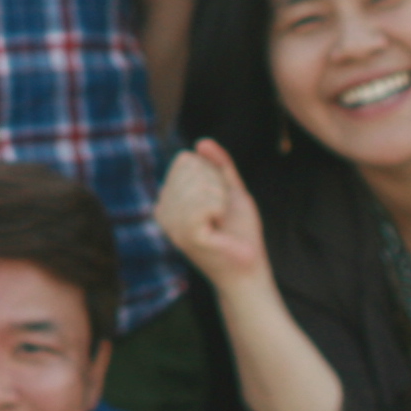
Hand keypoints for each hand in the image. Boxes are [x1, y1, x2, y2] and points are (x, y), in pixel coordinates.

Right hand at [154, 141, 270, 290]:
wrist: (248, 268)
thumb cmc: (239, 233)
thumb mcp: (231, 190)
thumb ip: (219, 165)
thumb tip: (201, 142)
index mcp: (168, 198)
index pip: (186, 160)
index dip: (212, 173)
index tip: (218, 200)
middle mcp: (162, 209)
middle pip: (192, 168)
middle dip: (217, 185)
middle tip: (221, 213)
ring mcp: (171, 223)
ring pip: (199, 183)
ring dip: (221, 199)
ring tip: (220, 221)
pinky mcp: (185, 234)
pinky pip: (205, 201)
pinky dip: (221, 208)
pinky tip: (218, 226)